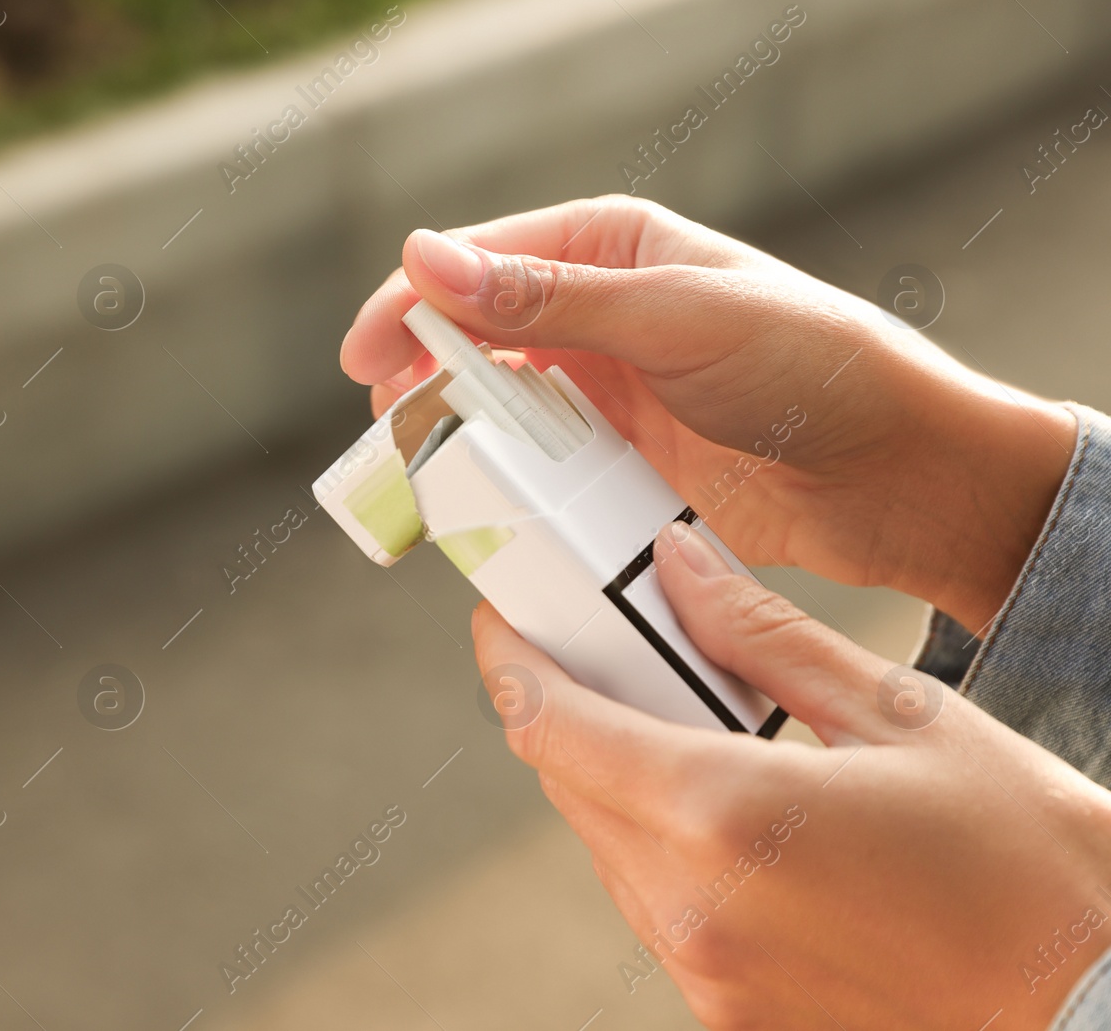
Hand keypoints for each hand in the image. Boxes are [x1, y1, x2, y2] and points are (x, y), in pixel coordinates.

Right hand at [342, 195, 1075, 635]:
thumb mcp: (676, 319)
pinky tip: (477, 511)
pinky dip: (500, 486)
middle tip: (385, 433)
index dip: (408, 307)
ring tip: (419, 481)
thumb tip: (428, 261)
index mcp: (609, 248)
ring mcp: (606, 392)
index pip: (478, 264)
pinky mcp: (618, 461)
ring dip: (453, 439)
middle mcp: (598, 314)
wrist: (899, 475)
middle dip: (419, 380)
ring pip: (495, 409)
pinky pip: (534, 469)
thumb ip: (551, 299)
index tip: (362, 361)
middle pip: (472, 339)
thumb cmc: (812, 365)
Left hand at [473, 520, 1110, 1028]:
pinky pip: (655, 907)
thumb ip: (762, 638)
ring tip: (694, 732)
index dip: (510, 662)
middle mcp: (692, 906)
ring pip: (605, 847)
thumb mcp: (901, 715)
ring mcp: (706, 974)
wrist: (1091, 1005)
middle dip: (573, 710)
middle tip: (614, 655)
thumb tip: (676, 570)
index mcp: (725, 814)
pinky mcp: (730, 1014)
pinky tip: (733, 814)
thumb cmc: (1026, 862)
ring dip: (620, 780)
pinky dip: (663, 847)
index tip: (505, 621)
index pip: (548, 726)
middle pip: (567, 783)